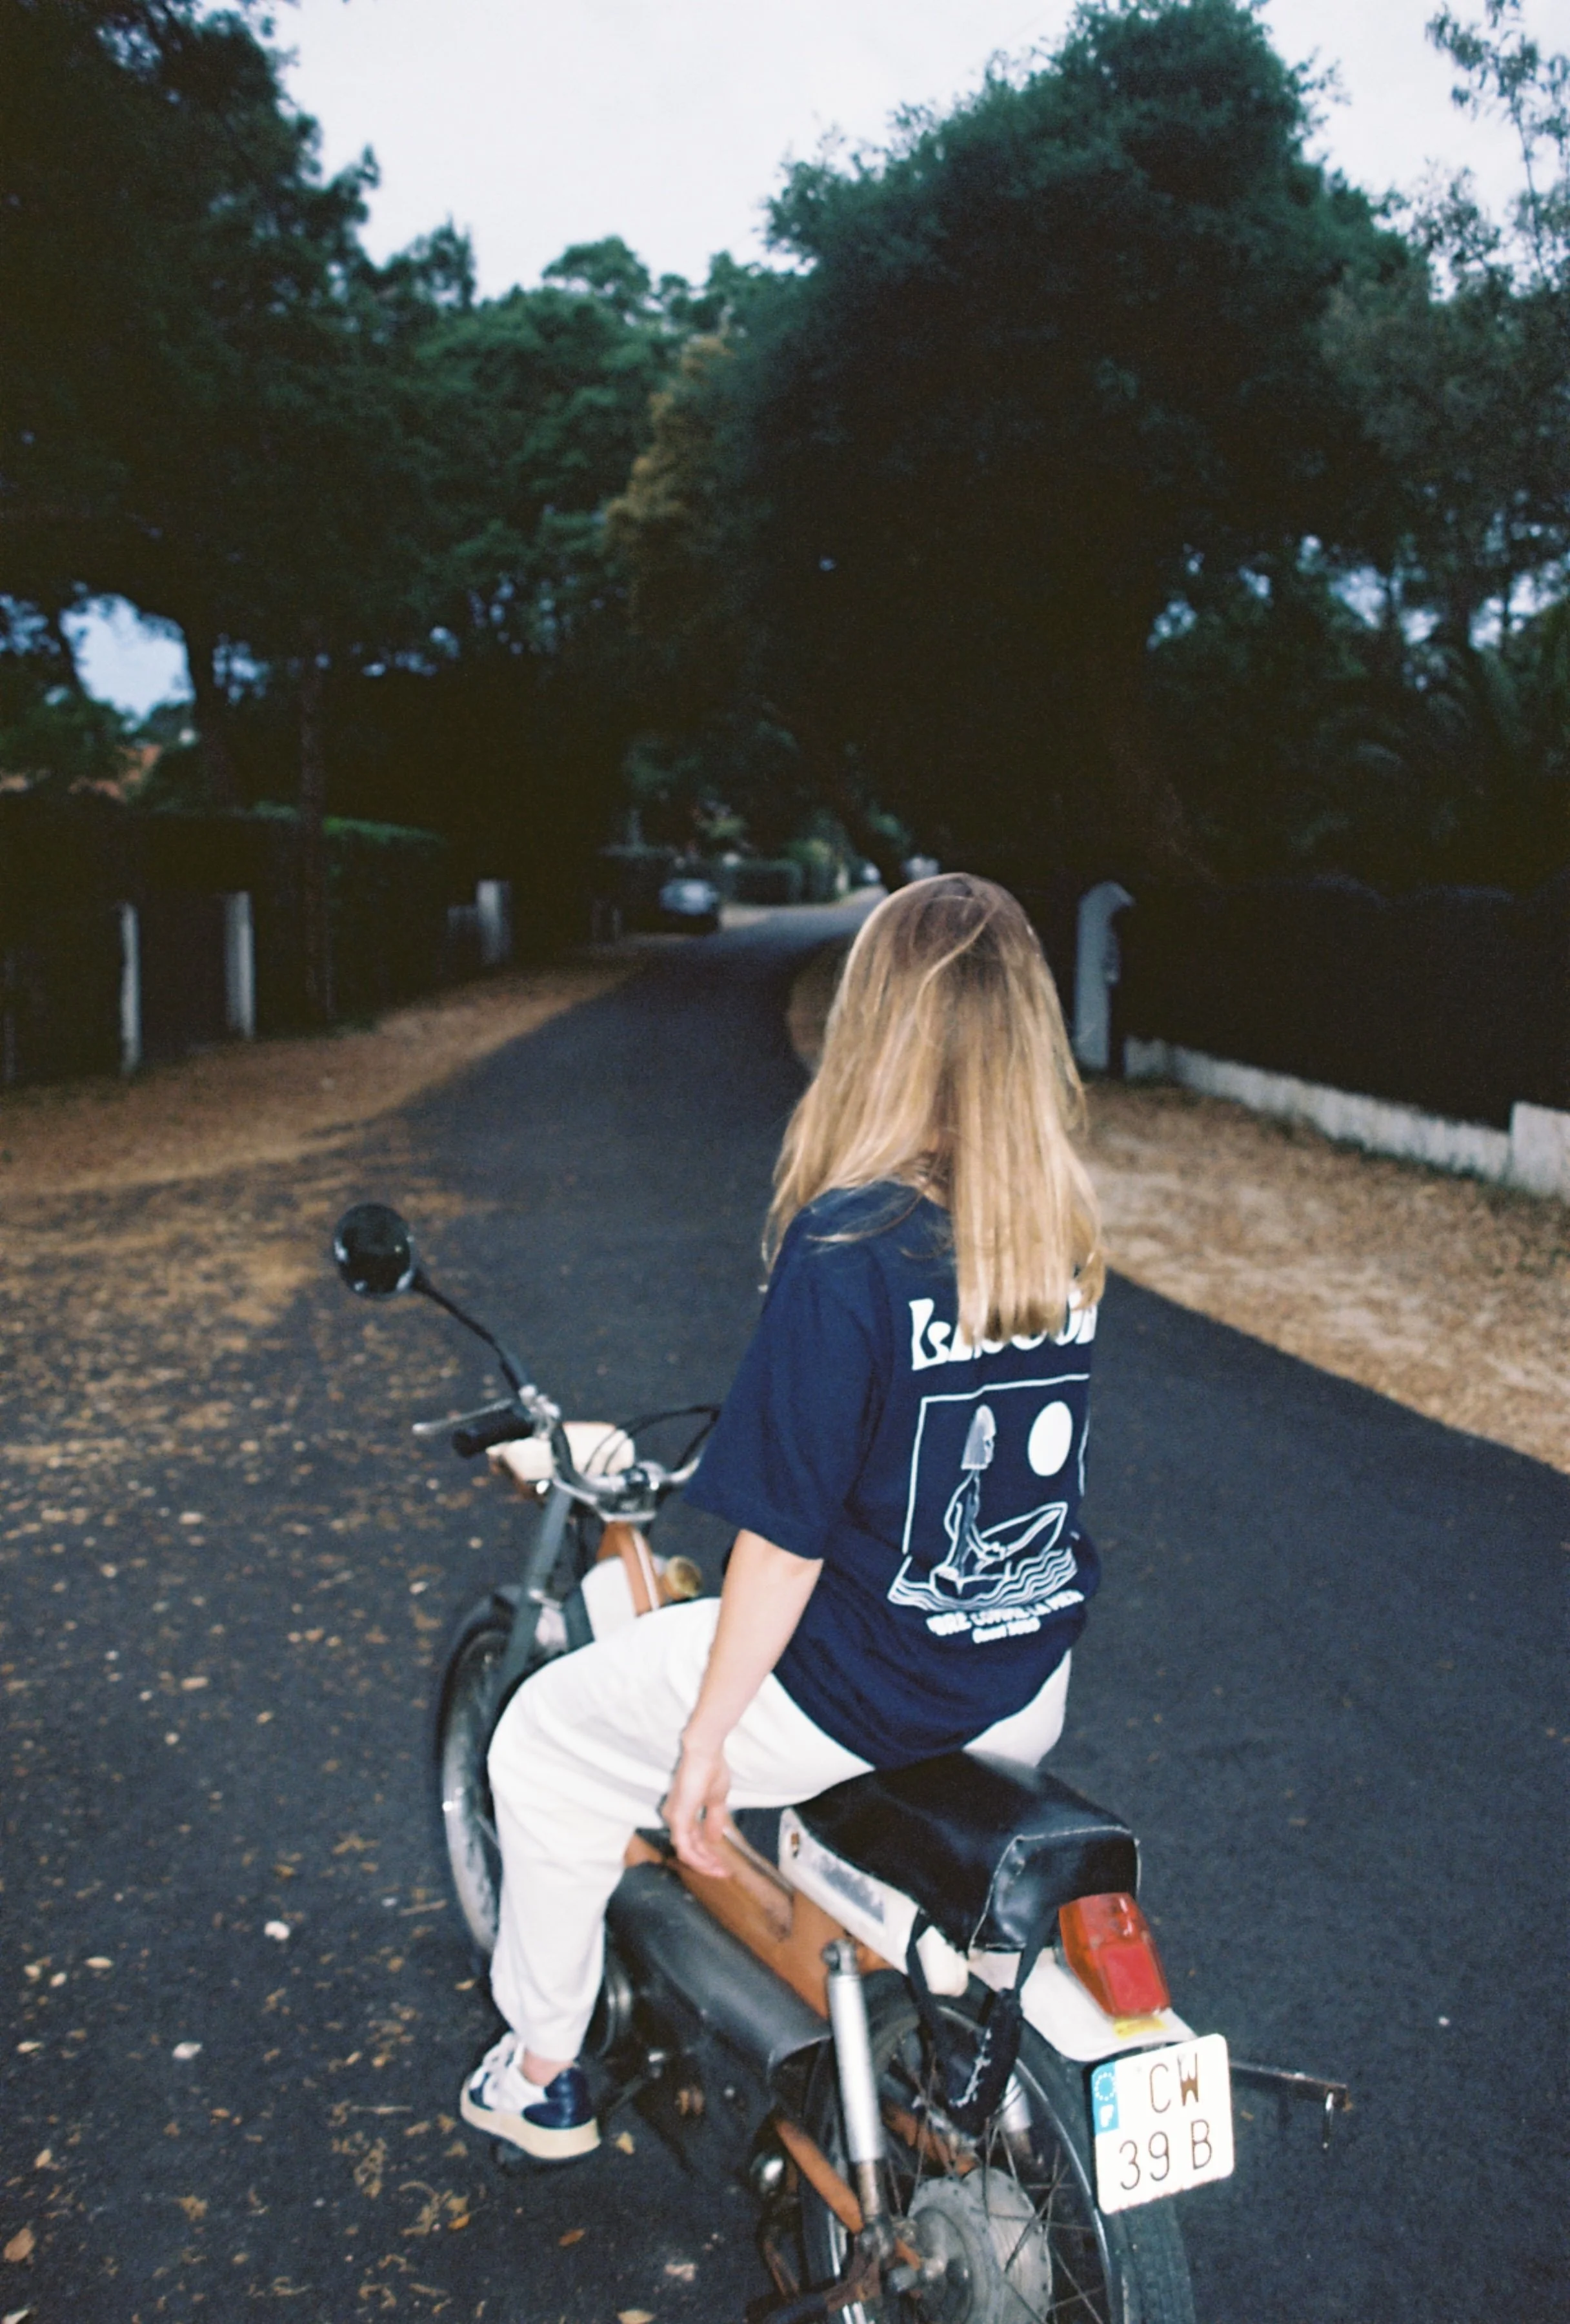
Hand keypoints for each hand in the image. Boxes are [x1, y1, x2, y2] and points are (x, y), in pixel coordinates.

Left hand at [662, 1735, 732, 1878]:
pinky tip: (711, 1863)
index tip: (723, 1864)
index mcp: (682, 1812)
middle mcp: (674, 1817)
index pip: (692, 1841)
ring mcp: (674, 1818)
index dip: (707, 1855)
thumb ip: (714, 1820)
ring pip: (686, 1851)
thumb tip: (715, 1839)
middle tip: (724, 1872)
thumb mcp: (717, 1800)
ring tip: (721, 1870)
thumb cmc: (711, 1769)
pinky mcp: (678, 1818)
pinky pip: (685, 1847)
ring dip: (703, 1863)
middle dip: (707, 1863)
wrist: (705, 1752)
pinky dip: (698, 1858)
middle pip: (688, 1849)